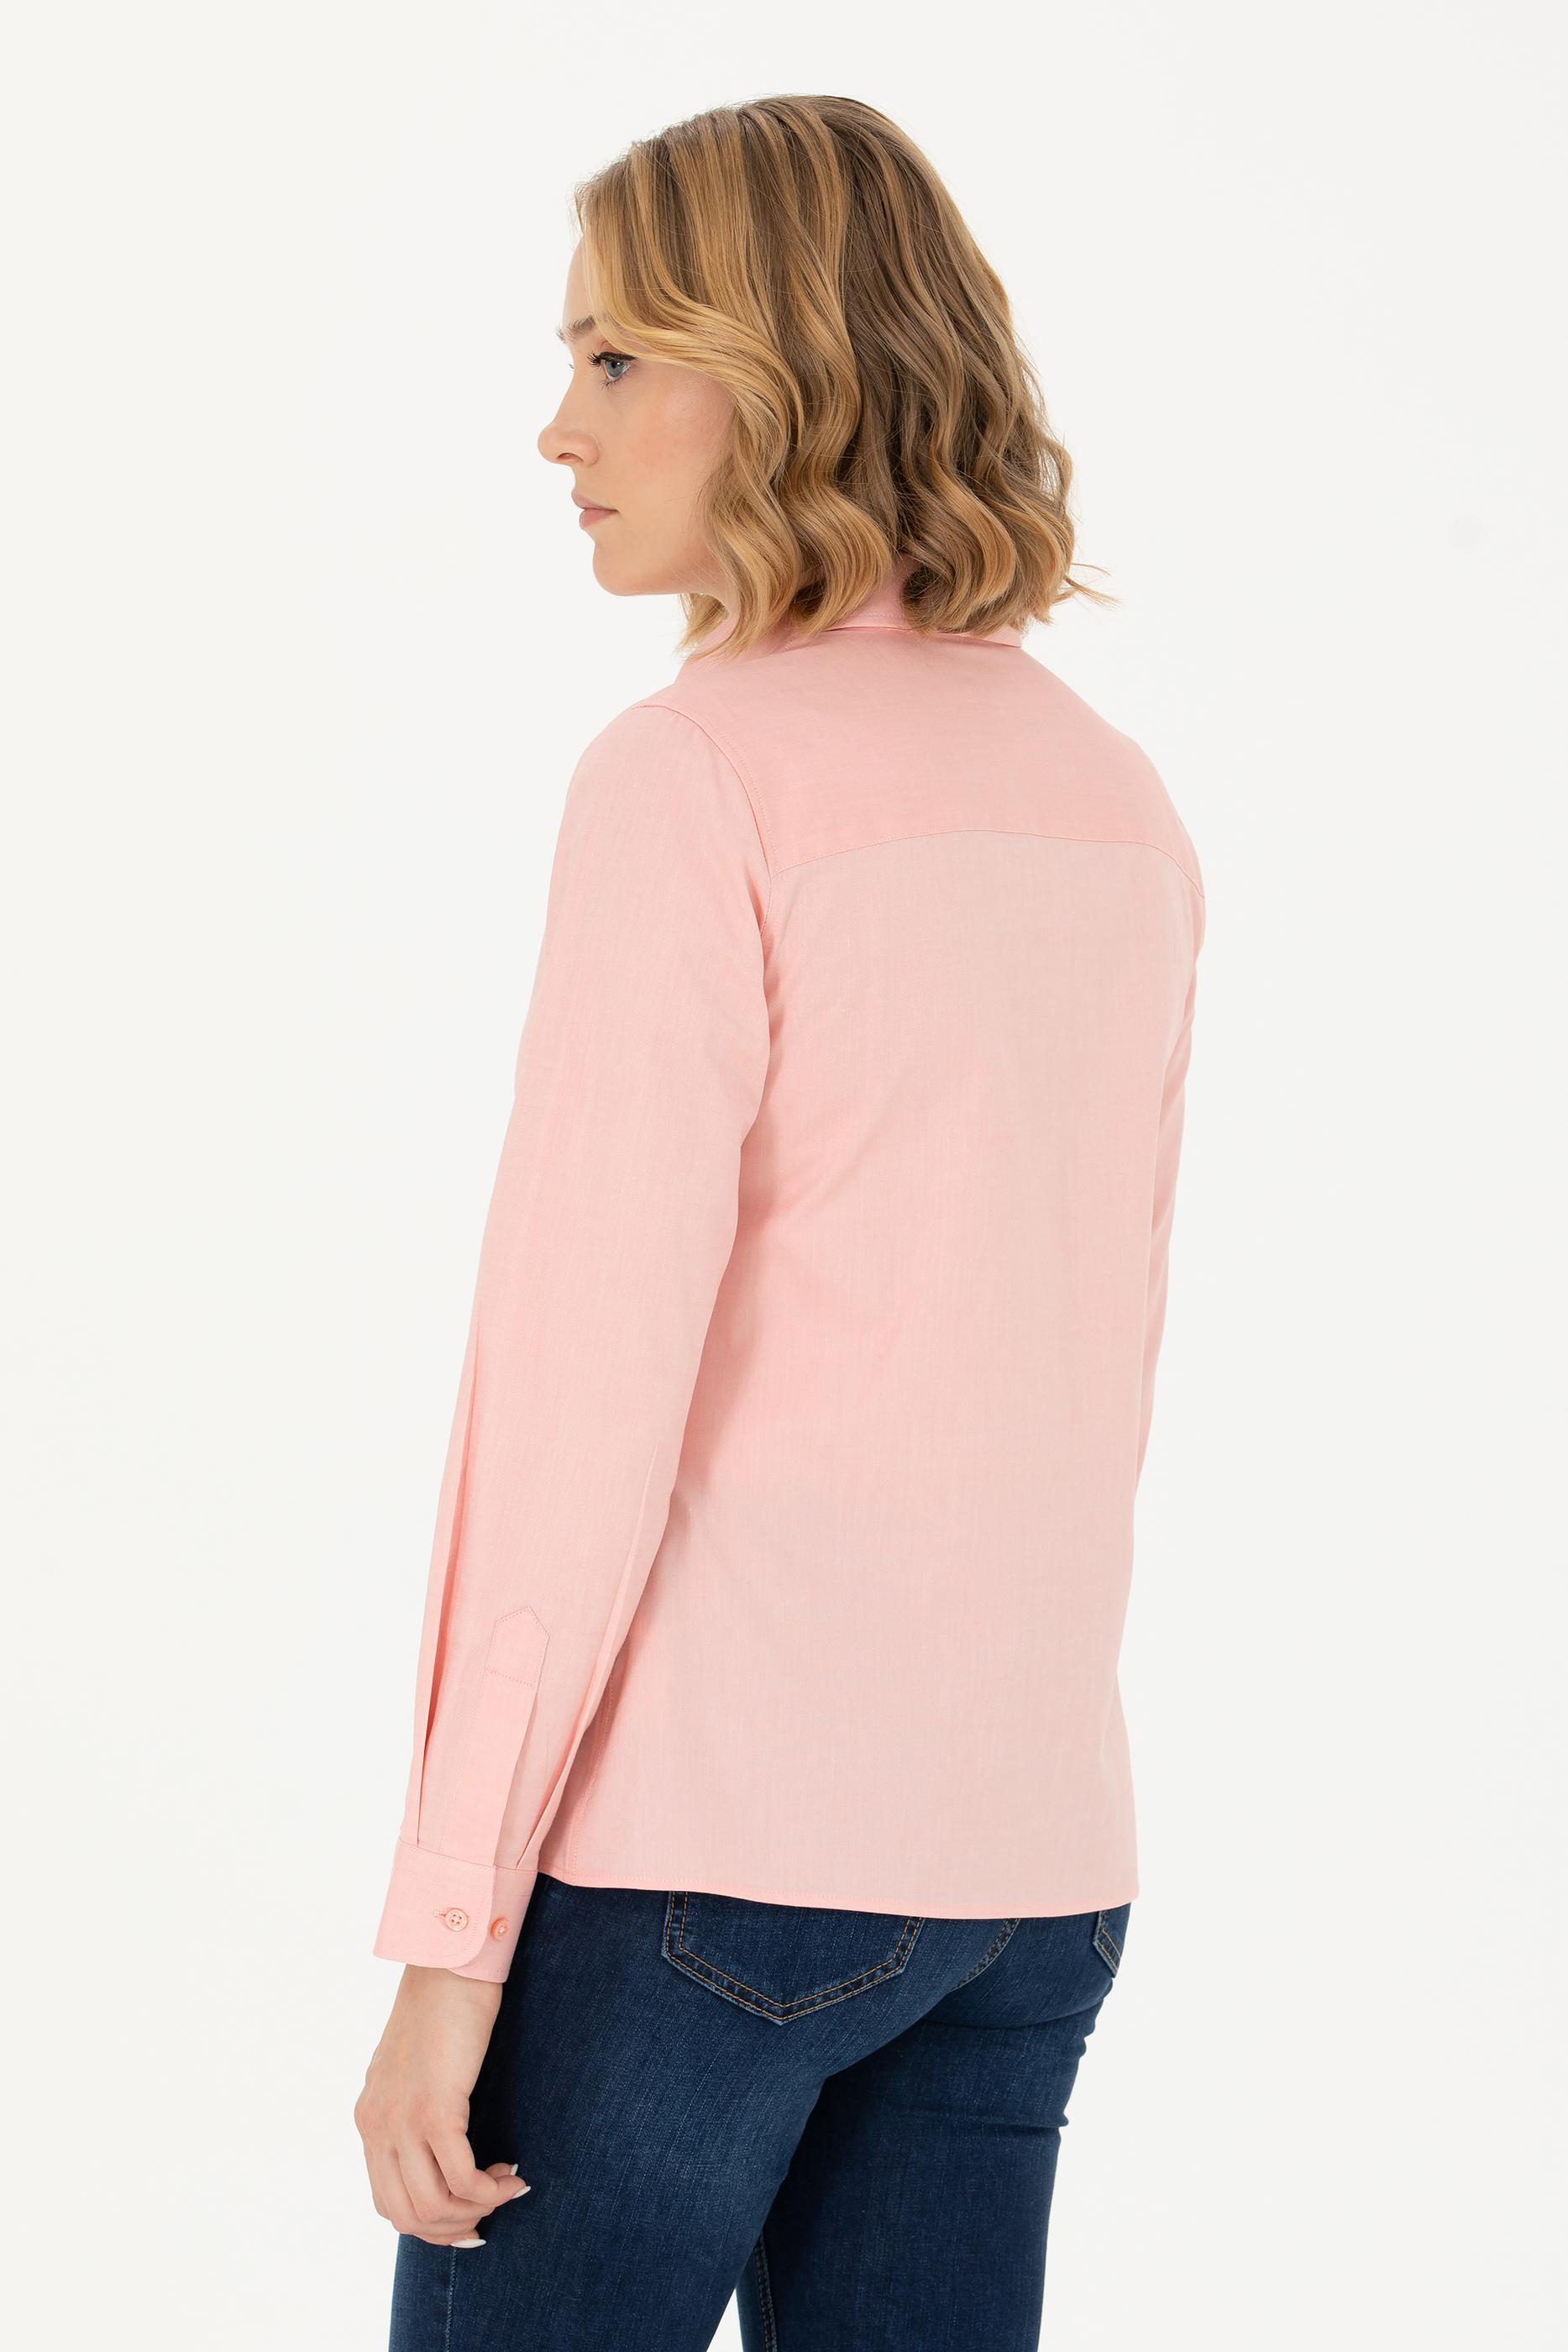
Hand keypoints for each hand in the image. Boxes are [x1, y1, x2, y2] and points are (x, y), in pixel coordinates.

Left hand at [356, 1964, 531, 2245]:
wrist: (450, 1962)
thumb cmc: (444, 2007)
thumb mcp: (416, 2068)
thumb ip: (416, 2107)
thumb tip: (444, 2149)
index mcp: (370, 2118)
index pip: (388, 2202)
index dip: (431, 2223)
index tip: (470, 2216)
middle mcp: (377, 2126)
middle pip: (406, 2217)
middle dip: (454, 2227)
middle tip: (491, 2211)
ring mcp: (401, 2121)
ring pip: (432, 2207)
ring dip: (477, 2210)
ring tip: (507, 2187)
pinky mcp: (434, 2110)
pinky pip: (461, 2179)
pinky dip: (490, 2190)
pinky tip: (512, 2173)